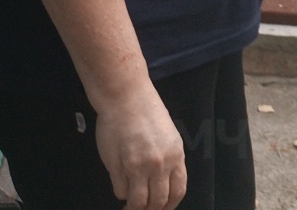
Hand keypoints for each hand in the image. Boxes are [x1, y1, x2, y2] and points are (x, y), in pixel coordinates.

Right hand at [95, 89, 187, 209]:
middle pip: (158, 201)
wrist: (126, 99)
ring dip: (134, 207)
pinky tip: (120, 187)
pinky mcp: (119, 166)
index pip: (177, 191)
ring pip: (138, 201)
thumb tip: (162, 184)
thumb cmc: (147, 114)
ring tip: (129, 206)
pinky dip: (120, 193)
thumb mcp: (169, 137)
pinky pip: (120, 190)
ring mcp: (139, 167)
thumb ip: (168, 160)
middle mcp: (160, 164)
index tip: (162, 209)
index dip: (169, 206)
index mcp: (176, 156)